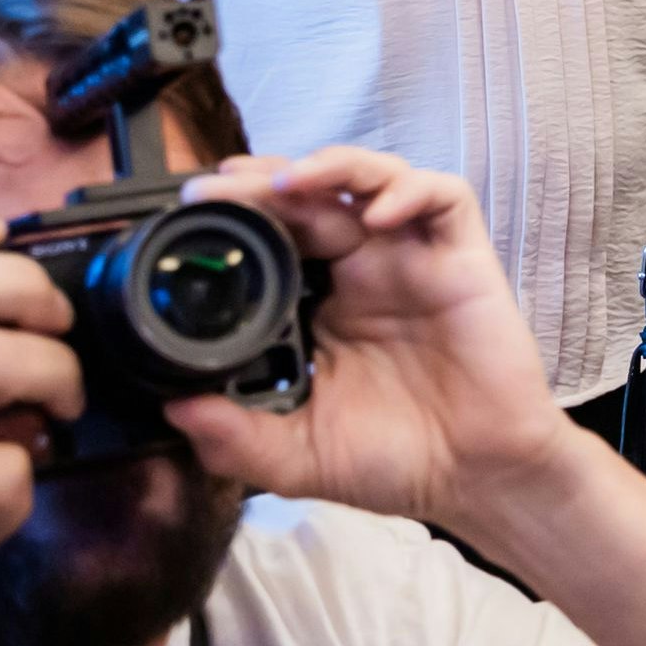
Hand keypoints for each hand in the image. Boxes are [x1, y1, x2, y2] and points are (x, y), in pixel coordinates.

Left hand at [168, 148, 578, 536]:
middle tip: (218, 188)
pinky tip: (377, 216)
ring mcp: (413, 260)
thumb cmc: (393, 462)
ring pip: (374, 178)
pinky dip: (412, 191)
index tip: (190, 217)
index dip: (237, 214)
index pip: (273, 235)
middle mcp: (363, 272)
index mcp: (319, 306)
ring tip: (289, 182)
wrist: (472, 480)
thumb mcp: (294, 458)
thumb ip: (233, 438)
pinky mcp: (462, 261)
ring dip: (332, 166)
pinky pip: (446, 200)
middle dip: (264, 181)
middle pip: (313, 194)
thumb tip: (172, 408)